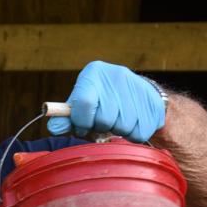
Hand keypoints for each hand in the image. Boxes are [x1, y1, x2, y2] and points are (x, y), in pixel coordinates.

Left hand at [46, 61, 165, 142]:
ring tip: (118, 121)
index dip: (82, 122)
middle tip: (103, 122)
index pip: (84, 103)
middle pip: (104, 118)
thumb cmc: (102, 103)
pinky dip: (133, 134)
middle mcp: (115, 75)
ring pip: (123, 126)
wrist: (139, 95)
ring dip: (118, 131)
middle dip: (101, 127)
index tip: (83, 126)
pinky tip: (132, 122)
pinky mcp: (153, 101)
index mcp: (93, 72)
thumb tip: (53, 128)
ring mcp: (137, 86)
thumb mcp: (81, 106)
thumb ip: (66, 118)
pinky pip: (139, 132)